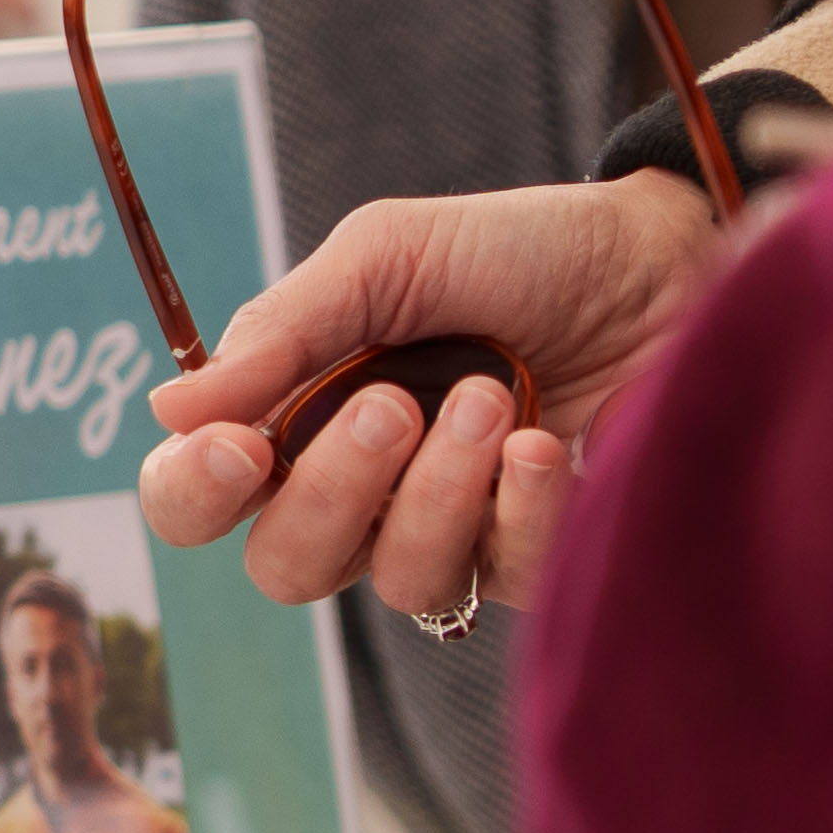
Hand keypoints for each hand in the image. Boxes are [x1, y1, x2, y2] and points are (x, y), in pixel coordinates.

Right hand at [136, 170, 726, 611]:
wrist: (667, 256)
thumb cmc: (517, 250)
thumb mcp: (383, 256)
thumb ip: (280, 332)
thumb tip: (165, 410)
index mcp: (294, 418)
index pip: (197, 500)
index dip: (194, 495)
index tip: (239, 450)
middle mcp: (359, 491)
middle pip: (285, 568)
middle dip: (332, 494)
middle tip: (392, 404)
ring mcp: (448, 529)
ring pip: (396, 580)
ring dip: (439, 492)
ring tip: (494, 398)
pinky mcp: (537, 554)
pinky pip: (503, 581)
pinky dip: (518, 510)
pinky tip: (544, 444)